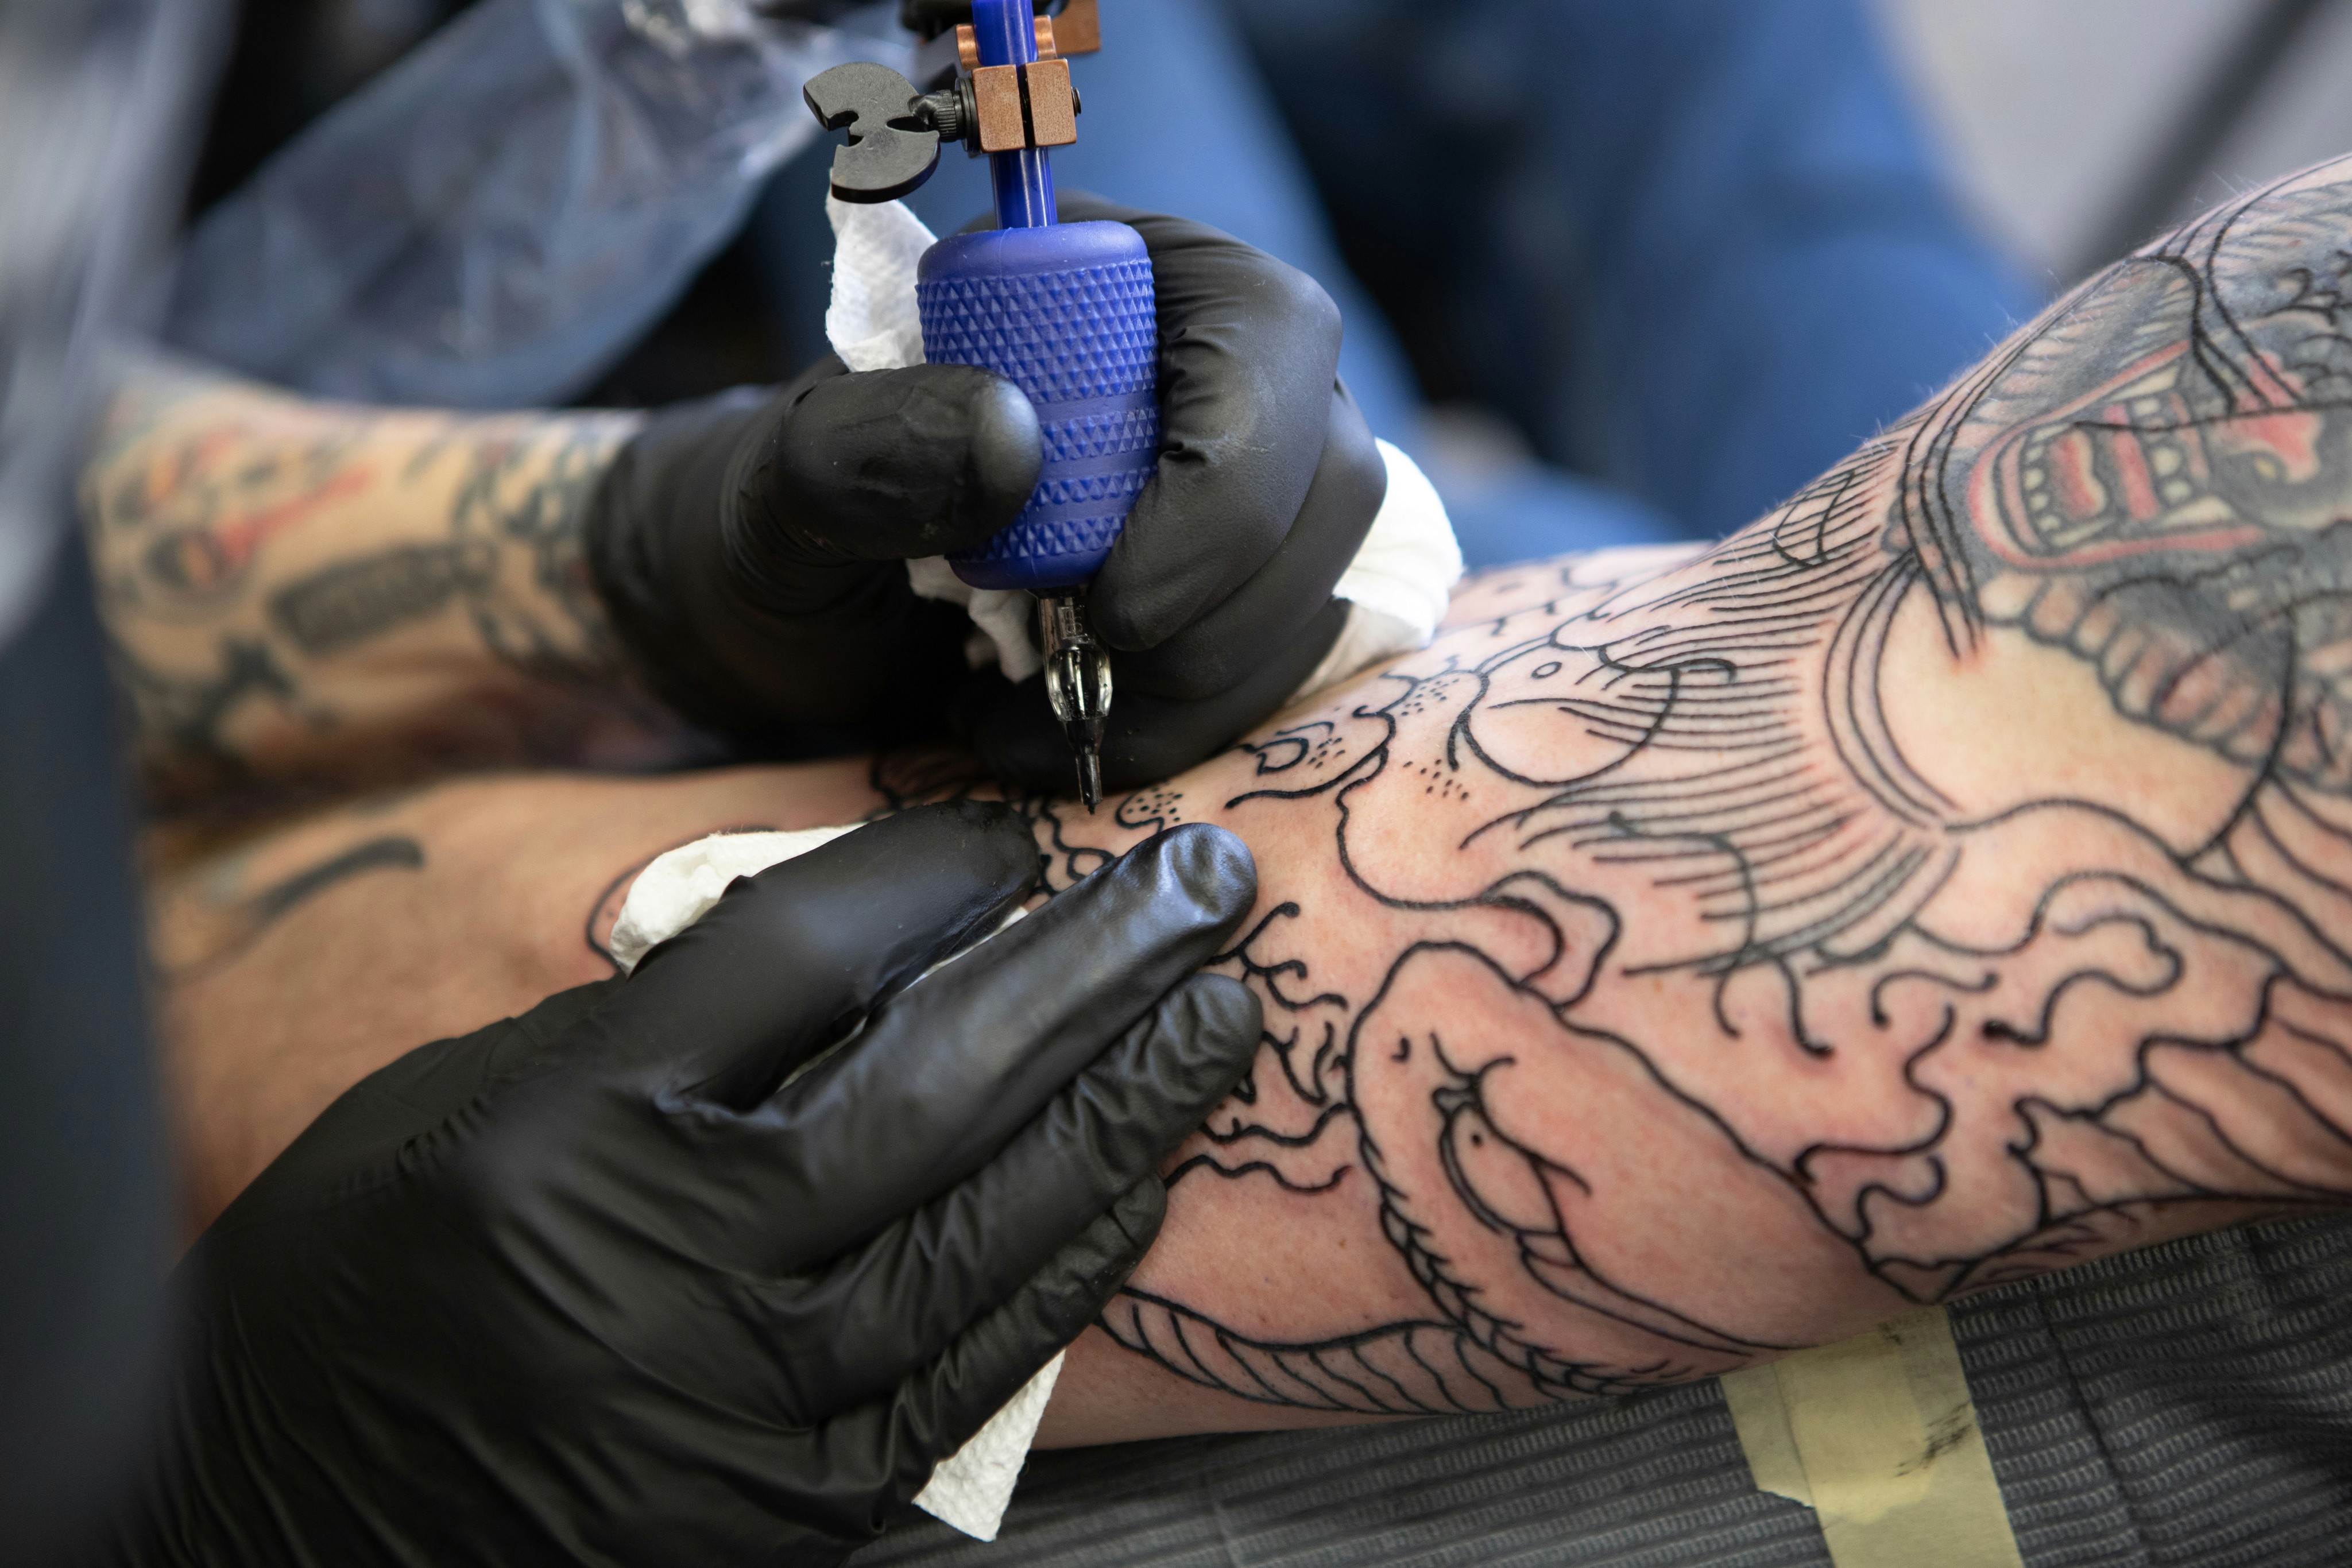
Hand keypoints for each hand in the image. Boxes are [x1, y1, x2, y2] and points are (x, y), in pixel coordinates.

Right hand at [111, 806, 1260, 1566]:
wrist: (283, 1527)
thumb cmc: (364, 1279)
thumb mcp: (462, 1101)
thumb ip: (655, 1030)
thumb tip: (859, 945)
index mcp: (564, 1129)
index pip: (794, 957)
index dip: (924, 875)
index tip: (1006, 833)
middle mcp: (664, 1265)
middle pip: (932, 1083)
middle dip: (1090, 969)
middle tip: (1205, 880)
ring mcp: (739, 1404)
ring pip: (985, 1231)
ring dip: (1123, 1111)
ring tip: (1218, 1015)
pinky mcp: (788, 1510)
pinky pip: (970, 1375)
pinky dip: (1066, 1272)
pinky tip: (1142, 1183)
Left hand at [583, 200, 1386, 783]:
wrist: (783, 624)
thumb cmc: (779, 527)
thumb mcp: (779, 487)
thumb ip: (862, 448)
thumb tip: (1013, 437)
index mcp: (1117, 280)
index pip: (1265, 338)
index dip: (1226, 480)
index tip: (1109, 602)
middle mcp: (1208, 375)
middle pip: (1331, 474)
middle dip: (1224, 608)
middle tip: (1083, 668)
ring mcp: (1243, 492)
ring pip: (1317, 586)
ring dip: (1201, 688)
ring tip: (1035, 724)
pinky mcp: (1236, 599)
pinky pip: (1279, 667)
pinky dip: (1185, 731)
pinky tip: (1069, 741)